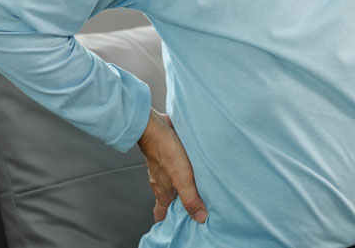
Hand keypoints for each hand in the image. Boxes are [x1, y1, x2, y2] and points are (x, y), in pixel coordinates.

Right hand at [137, 108, 207, 224]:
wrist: (154, 126)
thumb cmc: (165, 151)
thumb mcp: (182, 178)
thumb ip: (190, 198)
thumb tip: (200, 218)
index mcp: (163, 192)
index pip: (161, 214)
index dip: (167, 224)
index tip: (175, 229)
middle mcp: (161, 183)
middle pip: (168, 201)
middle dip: (179, 207)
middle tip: (194, 211)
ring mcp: (163, 170)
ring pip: (172, 184)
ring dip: (183, 189)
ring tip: (199, 191)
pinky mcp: (168, 157)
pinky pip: (175, 170)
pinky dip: (183, 174)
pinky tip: (195, 169)